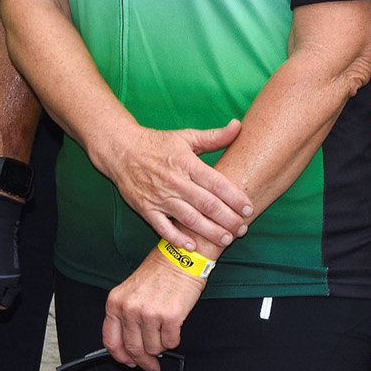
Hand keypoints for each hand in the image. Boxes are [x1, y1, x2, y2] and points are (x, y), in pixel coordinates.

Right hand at [90, 120, 252, 251]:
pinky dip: (177, 238)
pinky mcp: (146, 208)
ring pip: (189, 219)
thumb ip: (214, 137)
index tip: (249, 208)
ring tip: (226, 239)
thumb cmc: (158, 144)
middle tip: (243, 229)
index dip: (234, 197)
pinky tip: (192, 245)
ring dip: (209, 231)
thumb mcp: (186, 137)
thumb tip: (238, 125)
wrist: (121, 150)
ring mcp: (160, 196)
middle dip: (228, 219)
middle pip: (207, 204)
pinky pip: (163, 227)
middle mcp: (175, 181)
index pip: (216, 183)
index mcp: (187, 163)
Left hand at [103, 248, 206, 370]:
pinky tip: (174, 329)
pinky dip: (173, 340)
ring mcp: (149, 313)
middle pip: (133, 349)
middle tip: (152, 365)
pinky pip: (170, 342)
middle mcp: (129, 309)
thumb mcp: (131, 290)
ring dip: (160, 347)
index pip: (111, 341)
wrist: (182, 256)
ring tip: (165, 334)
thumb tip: (131, 346)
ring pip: (153, 348)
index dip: (121, 357)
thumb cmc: (159, 271)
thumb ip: (126, 316)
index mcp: (115, 302)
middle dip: (144, 361)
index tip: (130, 363)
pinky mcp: (170, 316)